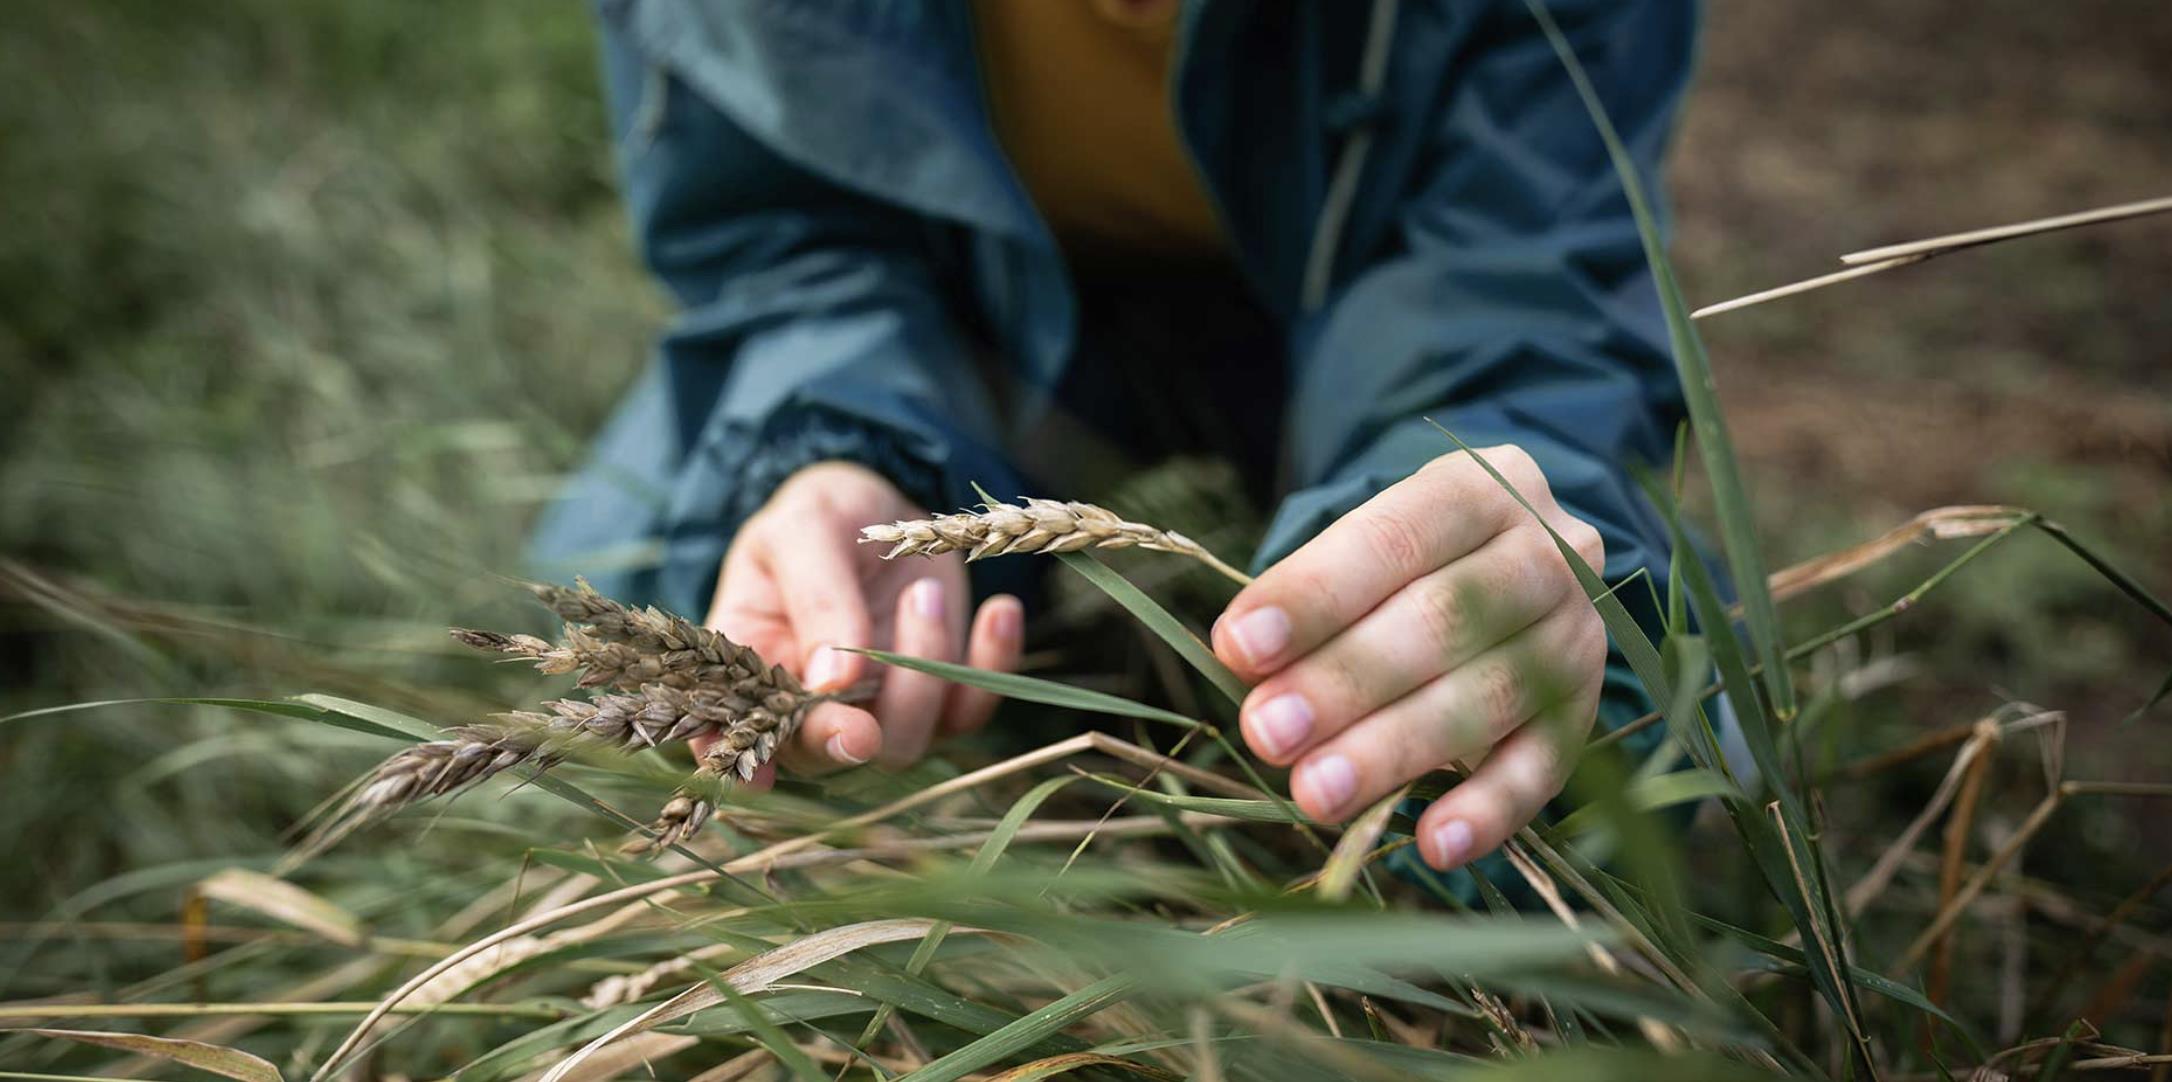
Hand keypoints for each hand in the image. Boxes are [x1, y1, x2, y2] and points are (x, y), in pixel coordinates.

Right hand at [702, 461, 1024, 783]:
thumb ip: (814, 597)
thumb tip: (832, 680)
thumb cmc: (821, 516)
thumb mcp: (804, 529)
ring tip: (922, 591)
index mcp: (753, 668)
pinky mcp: (940, 696)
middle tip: (866, 665)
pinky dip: (992, 665)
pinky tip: (999, 611)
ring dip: (922, 671)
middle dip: (851, 730)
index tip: (763, 774)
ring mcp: (880, 707)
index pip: (744, 733)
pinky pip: (972, 708)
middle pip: (830, 753)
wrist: (882, 503)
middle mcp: (813, 705)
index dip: (749, 763)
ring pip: (905, 740)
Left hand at [1211, 445, 1607, 870]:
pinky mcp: (1589, 707)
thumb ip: (1309, 602)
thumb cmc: (1398, 565)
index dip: (1314, 594)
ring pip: (1490, 694)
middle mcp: (1546, 549)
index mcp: (1478, 487)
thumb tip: (1246, 667)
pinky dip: (1489, 810)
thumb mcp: (1358, 552)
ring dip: (1396, 751)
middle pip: (1445, 617)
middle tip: (1267, 734)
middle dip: (1345, 681)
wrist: (1506, 564)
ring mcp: (1578, 630)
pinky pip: (1545, 765)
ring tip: (1316, 795)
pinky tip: (1433, 846)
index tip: (1238, 647)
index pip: (1392, 537)